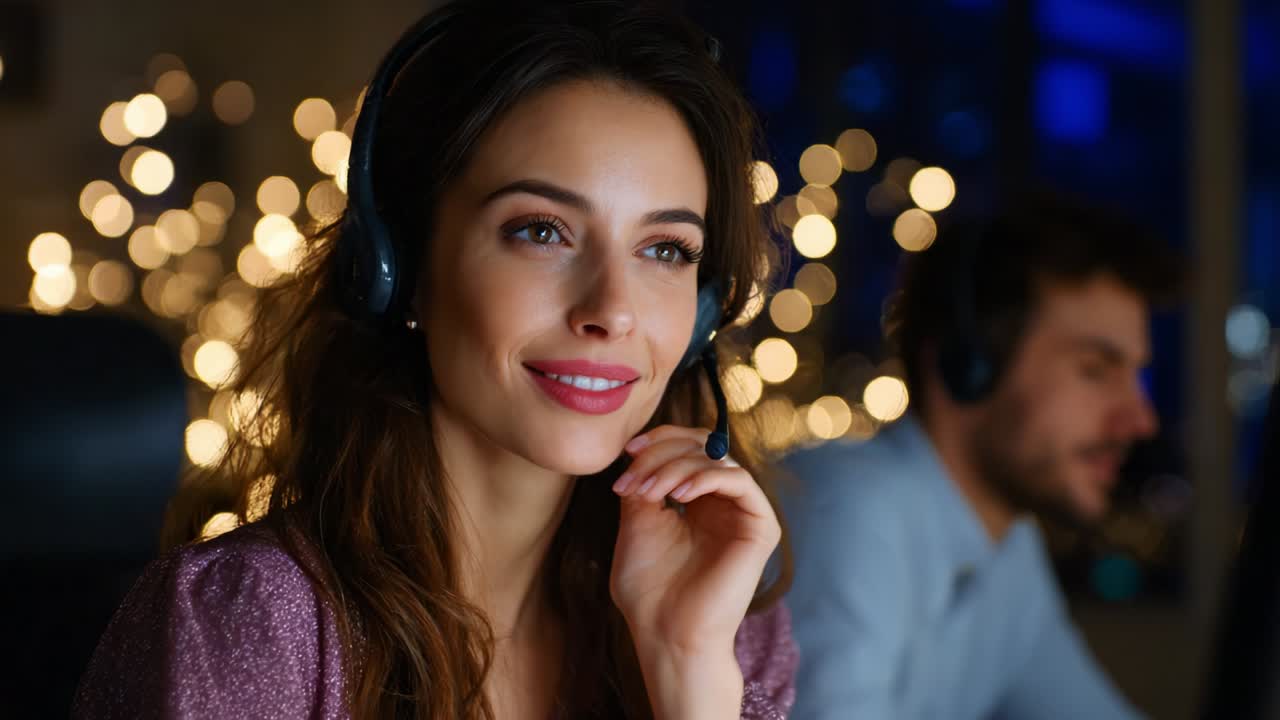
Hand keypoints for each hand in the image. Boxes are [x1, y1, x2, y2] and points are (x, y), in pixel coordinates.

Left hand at [609, 425, 780, 688]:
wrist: (666, 634)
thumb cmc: (649, 590)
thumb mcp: (637, 522)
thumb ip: (645, 483)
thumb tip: (640, 449)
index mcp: (698, 501)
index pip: (689, 447)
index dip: (660, 439)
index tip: (628, 449)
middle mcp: (724, 503)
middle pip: (704, 446)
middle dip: (663, 452)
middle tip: (632, 477)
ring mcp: (744, 514)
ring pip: (718, 460)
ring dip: (675, 467)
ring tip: (647, 494)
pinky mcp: (761, 528)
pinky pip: (740, 481)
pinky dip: (706, 478)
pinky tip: (678, 497)